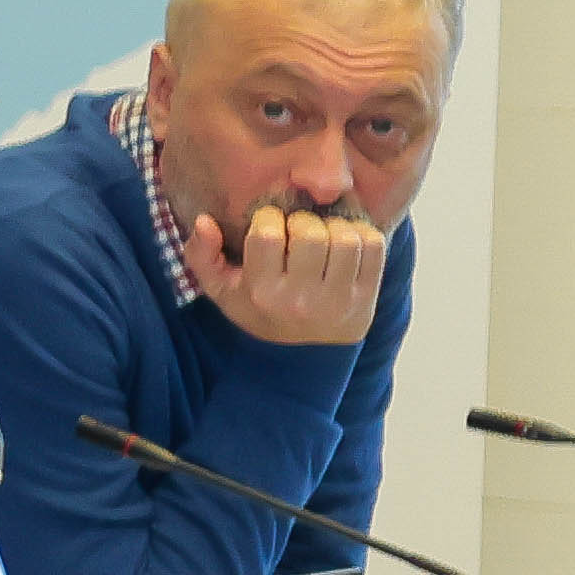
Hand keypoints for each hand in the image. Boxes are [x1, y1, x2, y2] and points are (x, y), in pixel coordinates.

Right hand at [182, 202, 391, 350]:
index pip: (266, 234)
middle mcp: (301, 299)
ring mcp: (338, 299)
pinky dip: (362, 234)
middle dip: (303, 221)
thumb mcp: (220, 290)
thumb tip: (204, 220)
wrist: (302, 356)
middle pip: (310, 232)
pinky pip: (373, 246)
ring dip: (334, 226)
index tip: (269, 224)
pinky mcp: (367, 297)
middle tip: (298, 229)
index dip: (267, 218)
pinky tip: (346, 241)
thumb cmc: (258, 311)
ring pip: (345, 237)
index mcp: (262, 293)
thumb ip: (201, 253)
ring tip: (324, 234)